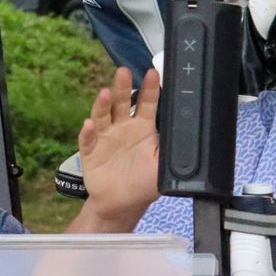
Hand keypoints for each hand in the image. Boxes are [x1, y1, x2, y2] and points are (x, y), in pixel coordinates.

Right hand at [76, 67, 162, 228]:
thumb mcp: (163, 167)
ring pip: (103, 116)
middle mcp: (122, 128)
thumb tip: (188, 135)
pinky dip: (87, 132)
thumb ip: (172, 149)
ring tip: (106, 93)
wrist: (121, 204)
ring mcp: (105, 137)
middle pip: (121, 102)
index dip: (150, 89)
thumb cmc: (143, 184)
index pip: (147, 103)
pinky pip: (87, 140)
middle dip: (123, 87)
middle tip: (124, 71)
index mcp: (142, 128)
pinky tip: (89, 125)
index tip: (153, 74)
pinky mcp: (90, 151)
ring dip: (103, 104)